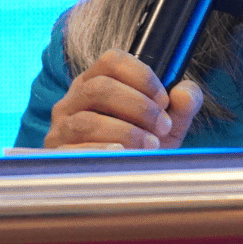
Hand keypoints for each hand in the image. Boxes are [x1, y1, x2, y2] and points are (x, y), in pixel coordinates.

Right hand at [44, 50, 203, 149]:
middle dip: (139, 107)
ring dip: (125, 132)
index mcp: (96, 82)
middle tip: (163, 127)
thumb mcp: (167, 126)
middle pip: (100, 88)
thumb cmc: (142, 147)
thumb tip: (186, 93)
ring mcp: (62, 127)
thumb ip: (181, 106)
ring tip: (150, 146)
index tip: (164, 100)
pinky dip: (102, 151)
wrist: (121, 183)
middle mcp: (74, 100)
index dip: (141, 76)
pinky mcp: (57, 154)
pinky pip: (74, 150)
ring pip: (87, 121)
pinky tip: (123, 155)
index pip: (112, 60)